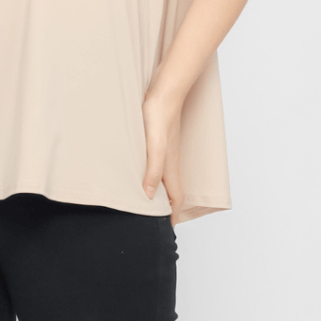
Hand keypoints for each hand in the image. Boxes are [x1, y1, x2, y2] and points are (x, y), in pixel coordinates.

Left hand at [141, 89, 183, 210]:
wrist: (164, 92)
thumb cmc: (159, 116)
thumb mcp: (154, 147)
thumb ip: (152, 171)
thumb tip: (147, 197)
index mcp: (170, 166)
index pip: (176, 198)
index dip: (174, 214)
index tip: (168, 229)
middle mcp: (170, 161)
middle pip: (172, 190)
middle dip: (168, 207)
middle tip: (157, 220)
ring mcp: (166, 150)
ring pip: (166, 176)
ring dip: (161, 191)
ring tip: (150, 200)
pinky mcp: (159, 139)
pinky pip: (159, 163)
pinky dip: (154, 174)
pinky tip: (144, 169)